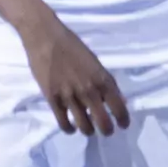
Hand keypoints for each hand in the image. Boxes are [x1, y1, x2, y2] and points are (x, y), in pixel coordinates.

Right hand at [20, 14, 129, 136]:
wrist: (44, 36)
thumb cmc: (71, 45)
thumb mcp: (94, 62)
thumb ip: (106, 82)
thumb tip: (119, 100)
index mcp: (102, 80)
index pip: (119, 109)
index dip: (123, 121)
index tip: (122, 125)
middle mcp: (89, 91)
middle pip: (104, 124)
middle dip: (107, 130)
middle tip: (105, 129)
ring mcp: (70, 96)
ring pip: (84, 127)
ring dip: (89, 130)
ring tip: (87, 127)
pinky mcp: (52, 99)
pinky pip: (64, 123)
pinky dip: (70, 129)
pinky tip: (71, 126)